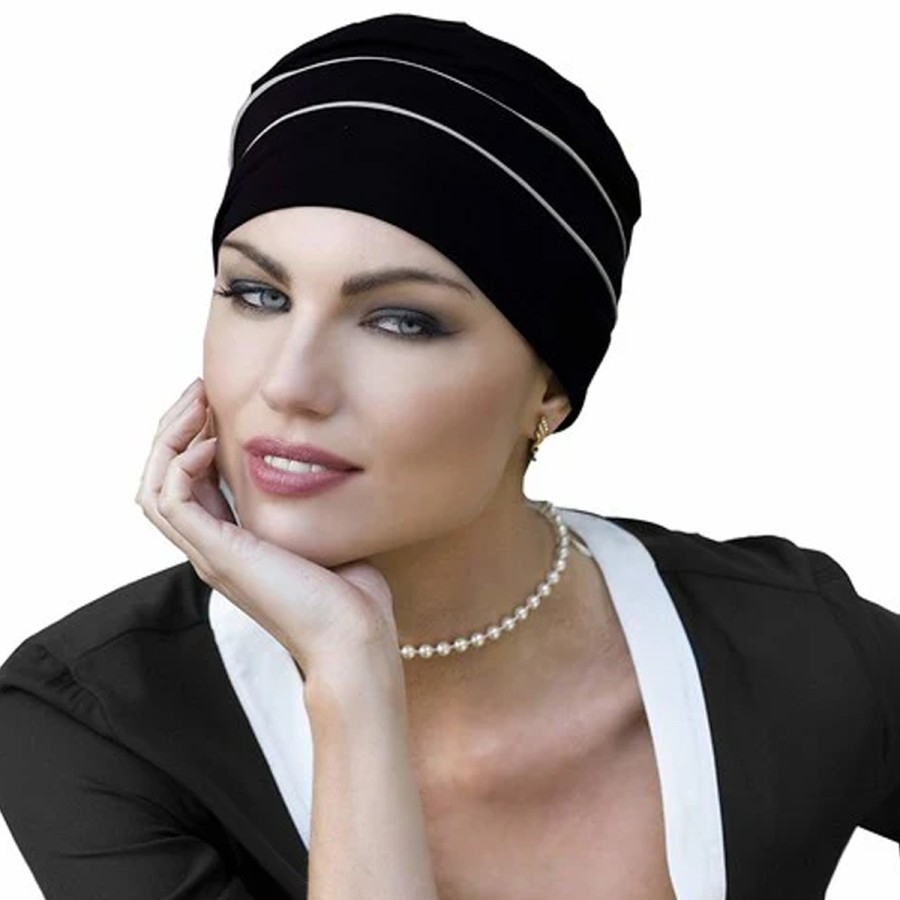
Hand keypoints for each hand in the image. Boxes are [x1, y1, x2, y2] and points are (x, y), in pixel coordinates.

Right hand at [134, 378, 402, 681]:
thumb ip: (303, 500)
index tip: (215, 399)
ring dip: (169, 439)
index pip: (187, 483)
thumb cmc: (349, 590)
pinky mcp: (217, 556)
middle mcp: (211, 548)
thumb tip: (314, 460)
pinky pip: (171, 502)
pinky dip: (181, 465)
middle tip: (198, 389)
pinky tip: (210, 442)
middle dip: (174, 428)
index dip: (192, 437)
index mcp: (230, 543)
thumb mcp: (321, 531)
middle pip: (160, 480)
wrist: (354, 635)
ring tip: (196, 403)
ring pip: (153, 488)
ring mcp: (209, 554)